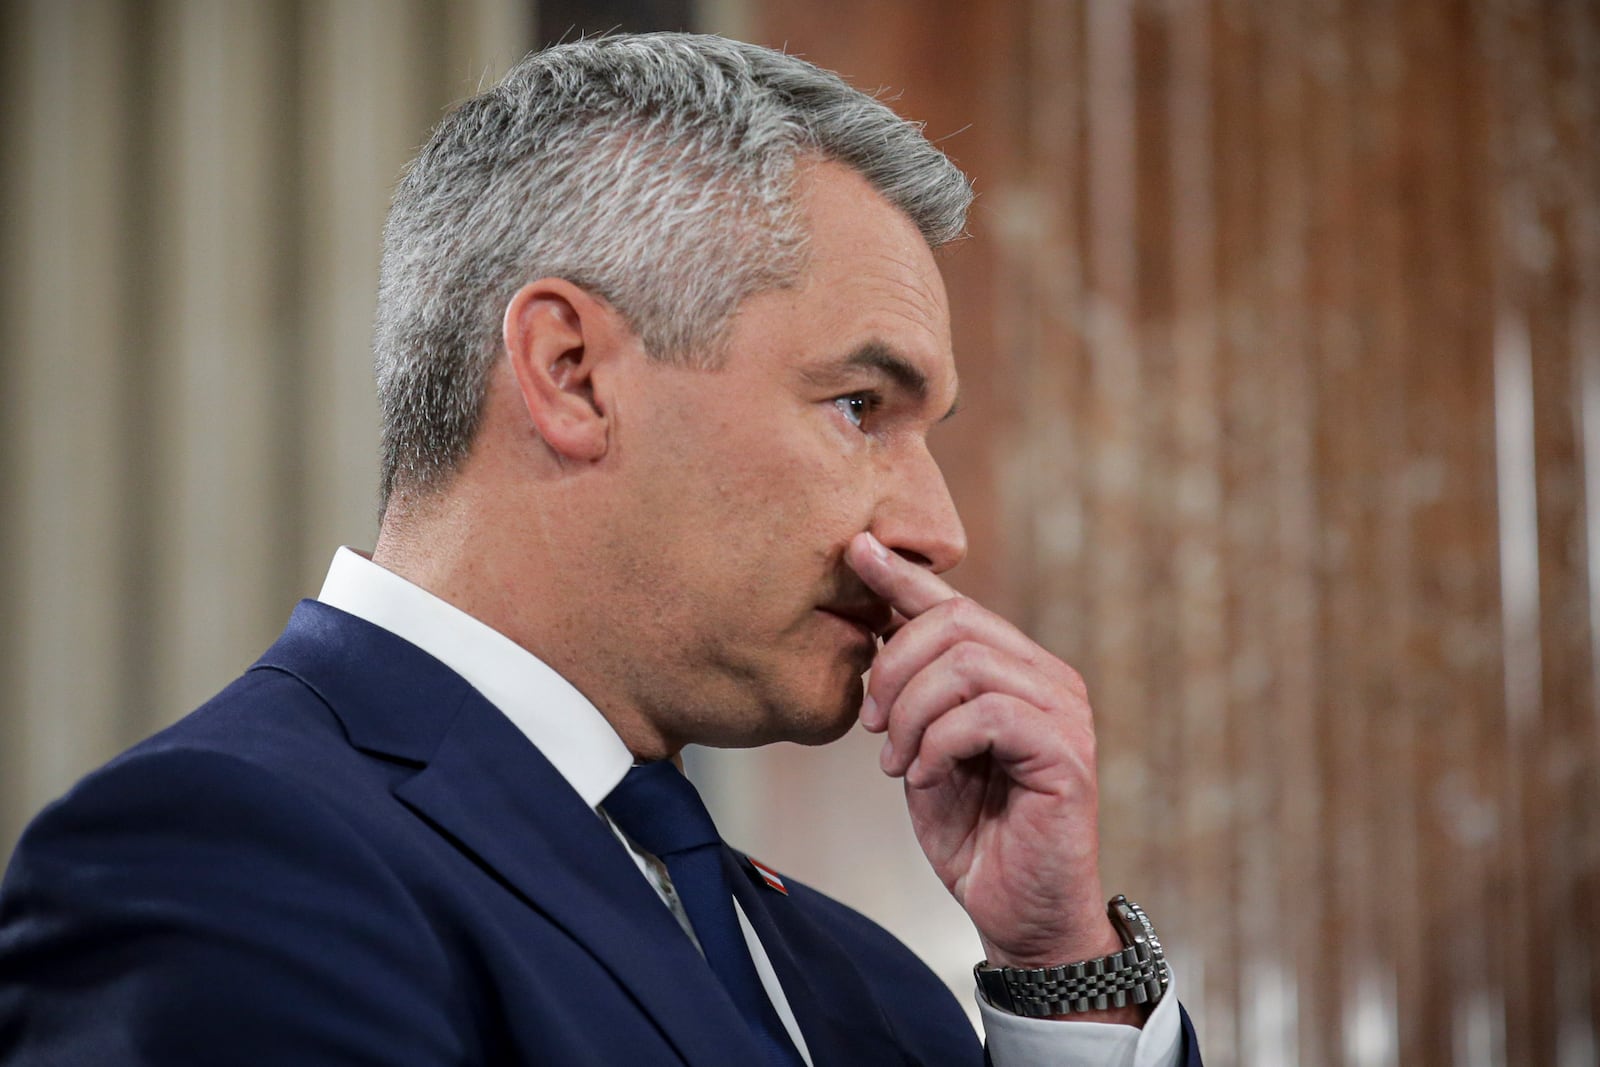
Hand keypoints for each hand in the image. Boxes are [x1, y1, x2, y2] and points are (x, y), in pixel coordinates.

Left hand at [845, 531, 1125, 980]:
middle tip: (873, 725)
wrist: (1018, 912)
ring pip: (969, 664)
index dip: (902, 575)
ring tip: (897, 761)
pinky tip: (924, 776)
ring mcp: (1065, 714)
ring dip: (912, 712)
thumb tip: (870, 620)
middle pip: (956, 621)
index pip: (956, 603)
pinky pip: (989, 714)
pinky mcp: (1067, 755)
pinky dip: (938, 743)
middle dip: (894, 666)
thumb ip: (913, 690)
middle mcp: (1050, 679)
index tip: (854, 550)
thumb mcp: (925, 745)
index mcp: (1018, 669)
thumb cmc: (973, 830)